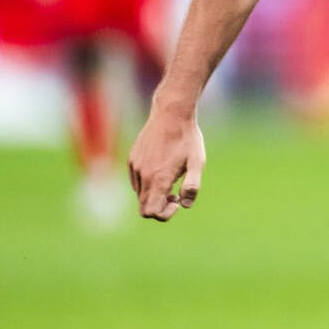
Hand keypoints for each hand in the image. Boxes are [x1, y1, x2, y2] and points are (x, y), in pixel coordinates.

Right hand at [129, 105, 204, 221]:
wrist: (172, 114)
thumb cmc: (188, 138)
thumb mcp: (197, 162)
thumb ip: (192, 186)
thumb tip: (186, 205)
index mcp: (159, 179)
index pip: (151, 212)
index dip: (165, 214)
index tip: (177, 201)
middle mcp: (143, 175)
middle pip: (144, 207)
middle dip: (160, 207)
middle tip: (175, 194)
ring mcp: (135, 167)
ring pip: (139, 195)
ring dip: (154, 195)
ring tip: (171, 179)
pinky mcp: (132, 160)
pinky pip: (136, 182)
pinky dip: (147, 184)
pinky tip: (161, 170)